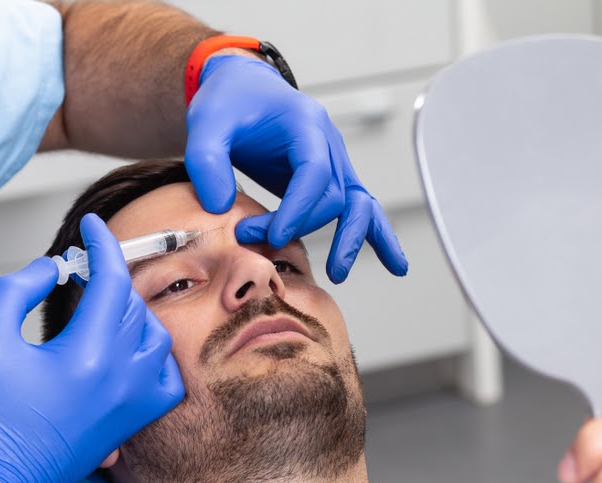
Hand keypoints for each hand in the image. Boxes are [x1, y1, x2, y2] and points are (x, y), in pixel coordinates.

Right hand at [0, 214, 183, 482]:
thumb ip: (17, 288)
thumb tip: (52, 268)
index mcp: (88, 354)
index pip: (112, 279)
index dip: (102, 244)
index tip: (92, 227)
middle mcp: (120, 378)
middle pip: (134, 304)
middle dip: (109, 277)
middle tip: (80, 272)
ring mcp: (131, 403)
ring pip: (156, 337)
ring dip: (133, 313)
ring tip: (100, 309)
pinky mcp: (130, 423)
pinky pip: (165, 380)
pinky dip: (153, 357)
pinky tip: (127, 350)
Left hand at [184, 55, 407, 282]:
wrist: (242, 90)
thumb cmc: (228, 103)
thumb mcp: (206, 123)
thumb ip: (207, 161)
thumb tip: (222, 207)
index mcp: (305, 124)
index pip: (314, 173)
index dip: (297, 209)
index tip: (271, 236)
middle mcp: (328, 143)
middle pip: (332, 194)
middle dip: (298, 226)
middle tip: (258, 243)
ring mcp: (333, 162)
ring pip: (358, 204)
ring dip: (353, 239)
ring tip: (338, 273)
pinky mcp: (328, 180)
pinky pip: (359, 207)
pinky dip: (375, 235)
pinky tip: (395, 265)